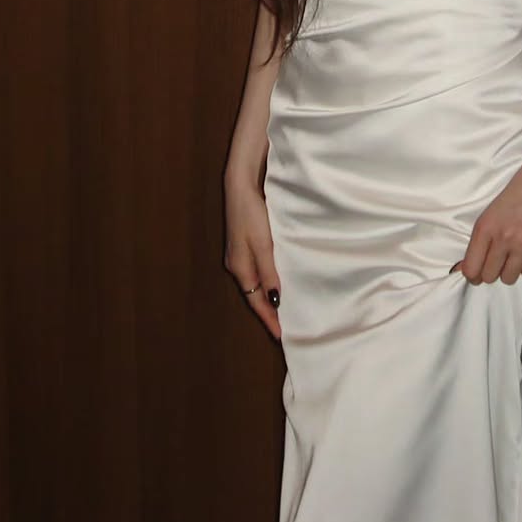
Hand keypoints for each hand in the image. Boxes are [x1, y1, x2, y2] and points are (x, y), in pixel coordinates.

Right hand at [223, 177, 281, 339]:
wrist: (239, 184)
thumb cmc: (251, 213)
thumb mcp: (263, 244)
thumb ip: (268, 272)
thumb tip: (274, 300)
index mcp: (240, 268)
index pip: (256, 302)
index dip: (269, 319)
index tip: (281, 336)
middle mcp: (237, 265)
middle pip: (253, 295)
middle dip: (267, 312)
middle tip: (284, 327)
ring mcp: (239, 254)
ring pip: (254, 283)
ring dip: (266, 296)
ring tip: (282, 308)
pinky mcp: (243, 243)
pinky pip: (255, 271)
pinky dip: (265, 280)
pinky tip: (275, 280)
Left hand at [451, 164, 521, 285]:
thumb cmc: (515, 193)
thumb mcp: (490, 213)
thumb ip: (480, 240)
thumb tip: (465, 268)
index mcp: (484, 227)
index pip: (471, 268)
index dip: (472, 275)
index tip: (476, 274)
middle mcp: (502, 238)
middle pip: (489, 276)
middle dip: (491, 272)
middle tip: (498, 262)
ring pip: (509, 278)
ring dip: (510, 270)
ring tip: (515, 256)